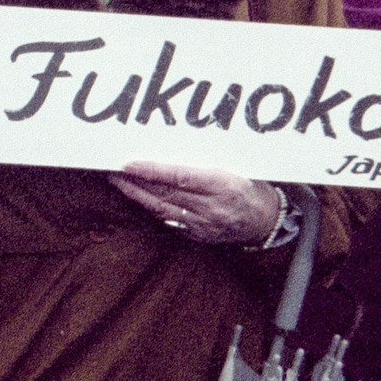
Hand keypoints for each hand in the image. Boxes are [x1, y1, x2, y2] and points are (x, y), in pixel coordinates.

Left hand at [112, 162, 279, 245]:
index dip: (152, 171)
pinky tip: (137, 197)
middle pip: (165, 194)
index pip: (180, 178)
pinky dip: (150, 208)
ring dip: (136, 195)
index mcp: (224, 185)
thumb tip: (173, 145)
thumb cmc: (252, 187)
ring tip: (117, 181)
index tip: (130, 165)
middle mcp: (212, 208)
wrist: (267, 221)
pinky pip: (168, 221)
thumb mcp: (237, 167)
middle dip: (135, 182)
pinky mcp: (198, 236)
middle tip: (113, 169)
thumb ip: (208, 161)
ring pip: (161, 209)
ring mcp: (204, 225)